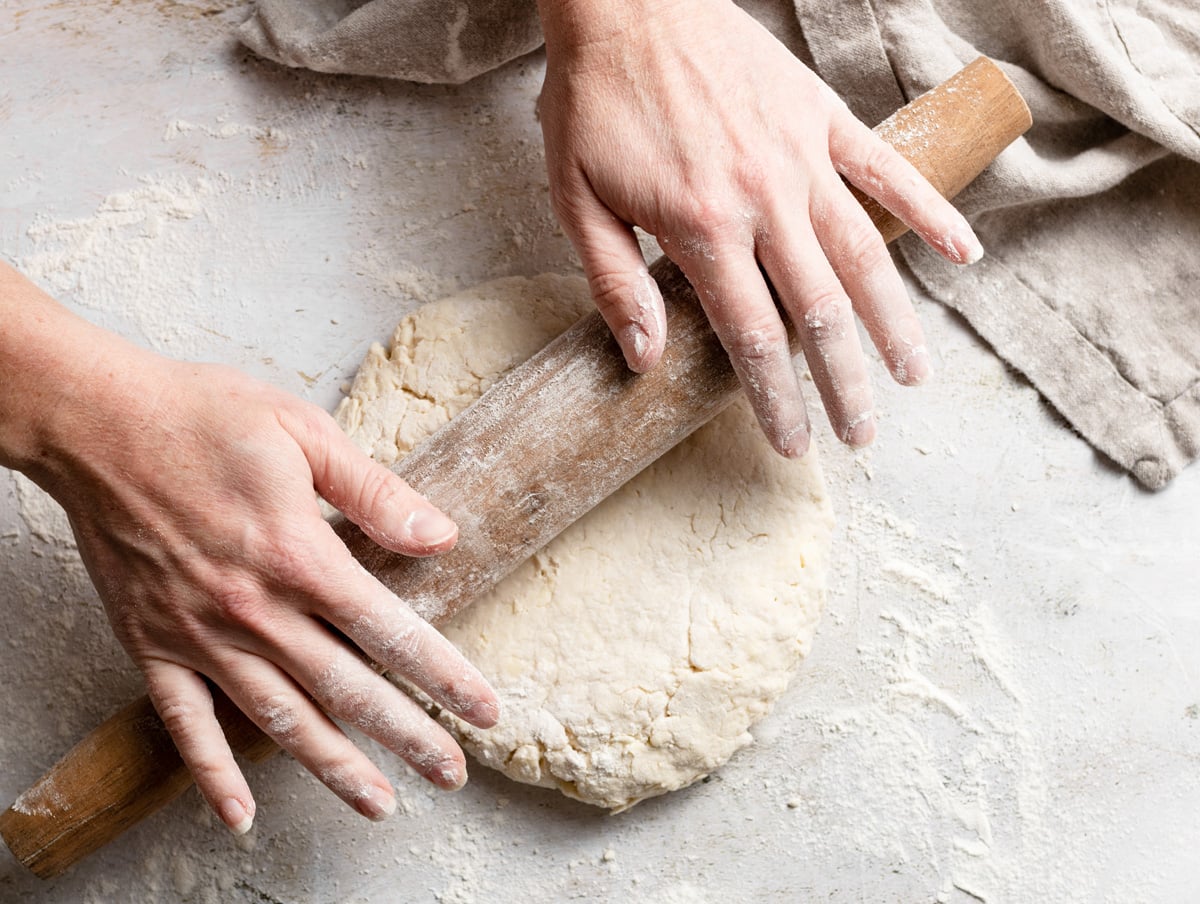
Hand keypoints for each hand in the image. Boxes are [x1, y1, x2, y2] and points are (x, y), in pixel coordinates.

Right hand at [22, 335, 497, 833]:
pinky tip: (239, 816)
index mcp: (298, 554)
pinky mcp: (150, 644)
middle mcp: (254, 608)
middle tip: (452, 774)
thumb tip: (441, 534)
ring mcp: (199, 634)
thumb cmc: (203, 415)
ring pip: (278, 718)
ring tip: (379, 804)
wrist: (95, 420)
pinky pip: (184, 724)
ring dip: (332, 767)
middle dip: (407, 736)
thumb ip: (374, 492)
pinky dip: (210, 774)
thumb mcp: (303, 431)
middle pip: (346, 689)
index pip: (390, 631)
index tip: (484, 711)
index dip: (444, 676)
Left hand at [536, 0, 982, 453]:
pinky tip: (962, 253)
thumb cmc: (594, 101)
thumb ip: (614, 282)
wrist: (627, 0)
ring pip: (863, 254)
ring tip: (915, 373)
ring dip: (893, 321)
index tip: (795, 444)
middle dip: (843, 384)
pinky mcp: (821, 116)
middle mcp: (762, 200)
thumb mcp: (575, 199)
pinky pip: (887, 170)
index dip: (776, 399)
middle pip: (818, 312)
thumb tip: (646, 361)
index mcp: (700, 228)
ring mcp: (800, 157)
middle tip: (862, 434)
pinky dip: (928, 211)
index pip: (751, 337)